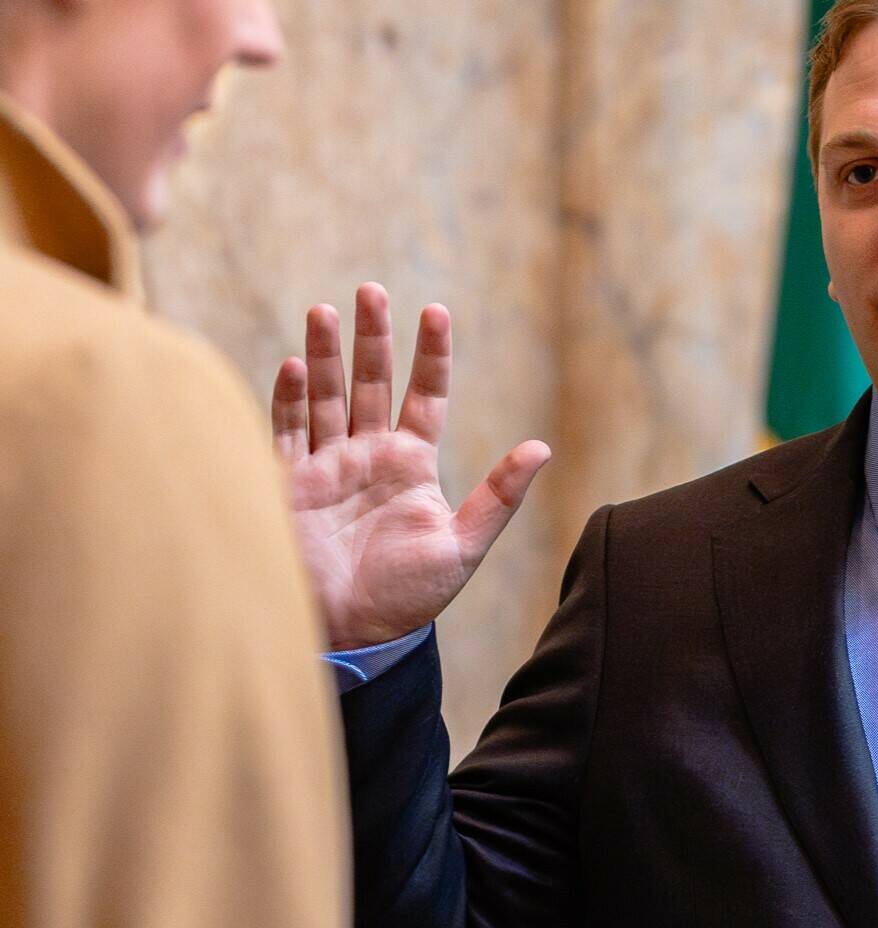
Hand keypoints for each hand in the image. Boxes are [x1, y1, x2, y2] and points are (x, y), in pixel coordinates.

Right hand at [271, 284, 549, 647]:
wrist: (349, 636)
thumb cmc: (407, 597)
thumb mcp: (462, 546)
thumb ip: (498, 496)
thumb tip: (542, 447)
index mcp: (412, 464)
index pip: (425, 395)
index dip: (431, 355)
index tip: (436, 311)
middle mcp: (367, 455)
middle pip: (369, 382)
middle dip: (370, 338)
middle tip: (372, 291)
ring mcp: (325, 466)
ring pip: (325, 396)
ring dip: (325, 354)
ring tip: (327, 310)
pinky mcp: (287, 484)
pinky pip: (286, 432)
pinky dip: (288, 399)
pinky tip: (295, 365)